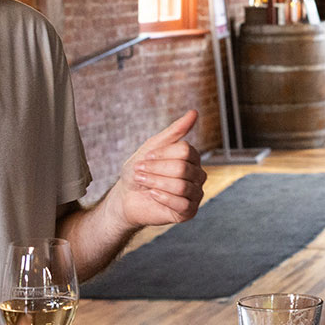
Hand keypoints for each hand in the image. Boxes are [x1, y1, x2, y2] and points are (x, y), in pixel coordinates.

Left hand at [104, 109, 205, 230]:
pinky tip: (153, 195)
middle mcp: (198, 175)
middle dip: (156, 170)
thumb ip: (174, 131)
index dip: (161, 154)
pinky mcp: (189, 211)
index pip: (185, 150)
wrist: (126, 196)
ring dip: (156, 183)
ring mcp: (195, 194)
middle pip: (182, 168)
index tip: (145, 158)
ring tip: (143, 183)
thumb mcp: (152, 147)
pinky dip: (162, 198)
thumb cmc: (140, 171)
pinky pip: (181, 203)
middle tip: (140, 172)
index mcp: (191, 157)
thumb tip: (194, 113)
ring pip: (182, 186)